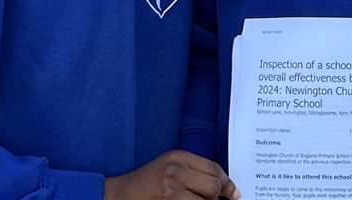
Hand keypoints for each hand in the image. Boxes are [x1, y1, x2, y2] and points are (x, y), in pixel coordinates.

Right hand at [103, 150, 239, 198]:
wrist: (118, 195)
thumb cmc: (146, 182)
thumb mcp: (169, 167)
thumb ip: (193, 171)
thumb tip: (224, 186)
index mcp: (178, 157)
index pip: (214, 168)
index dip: (227, 183)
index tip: (233, 193)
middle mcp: (175, 171)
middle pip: (213, 186)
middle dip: (216, 197)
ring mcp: (171, 190)